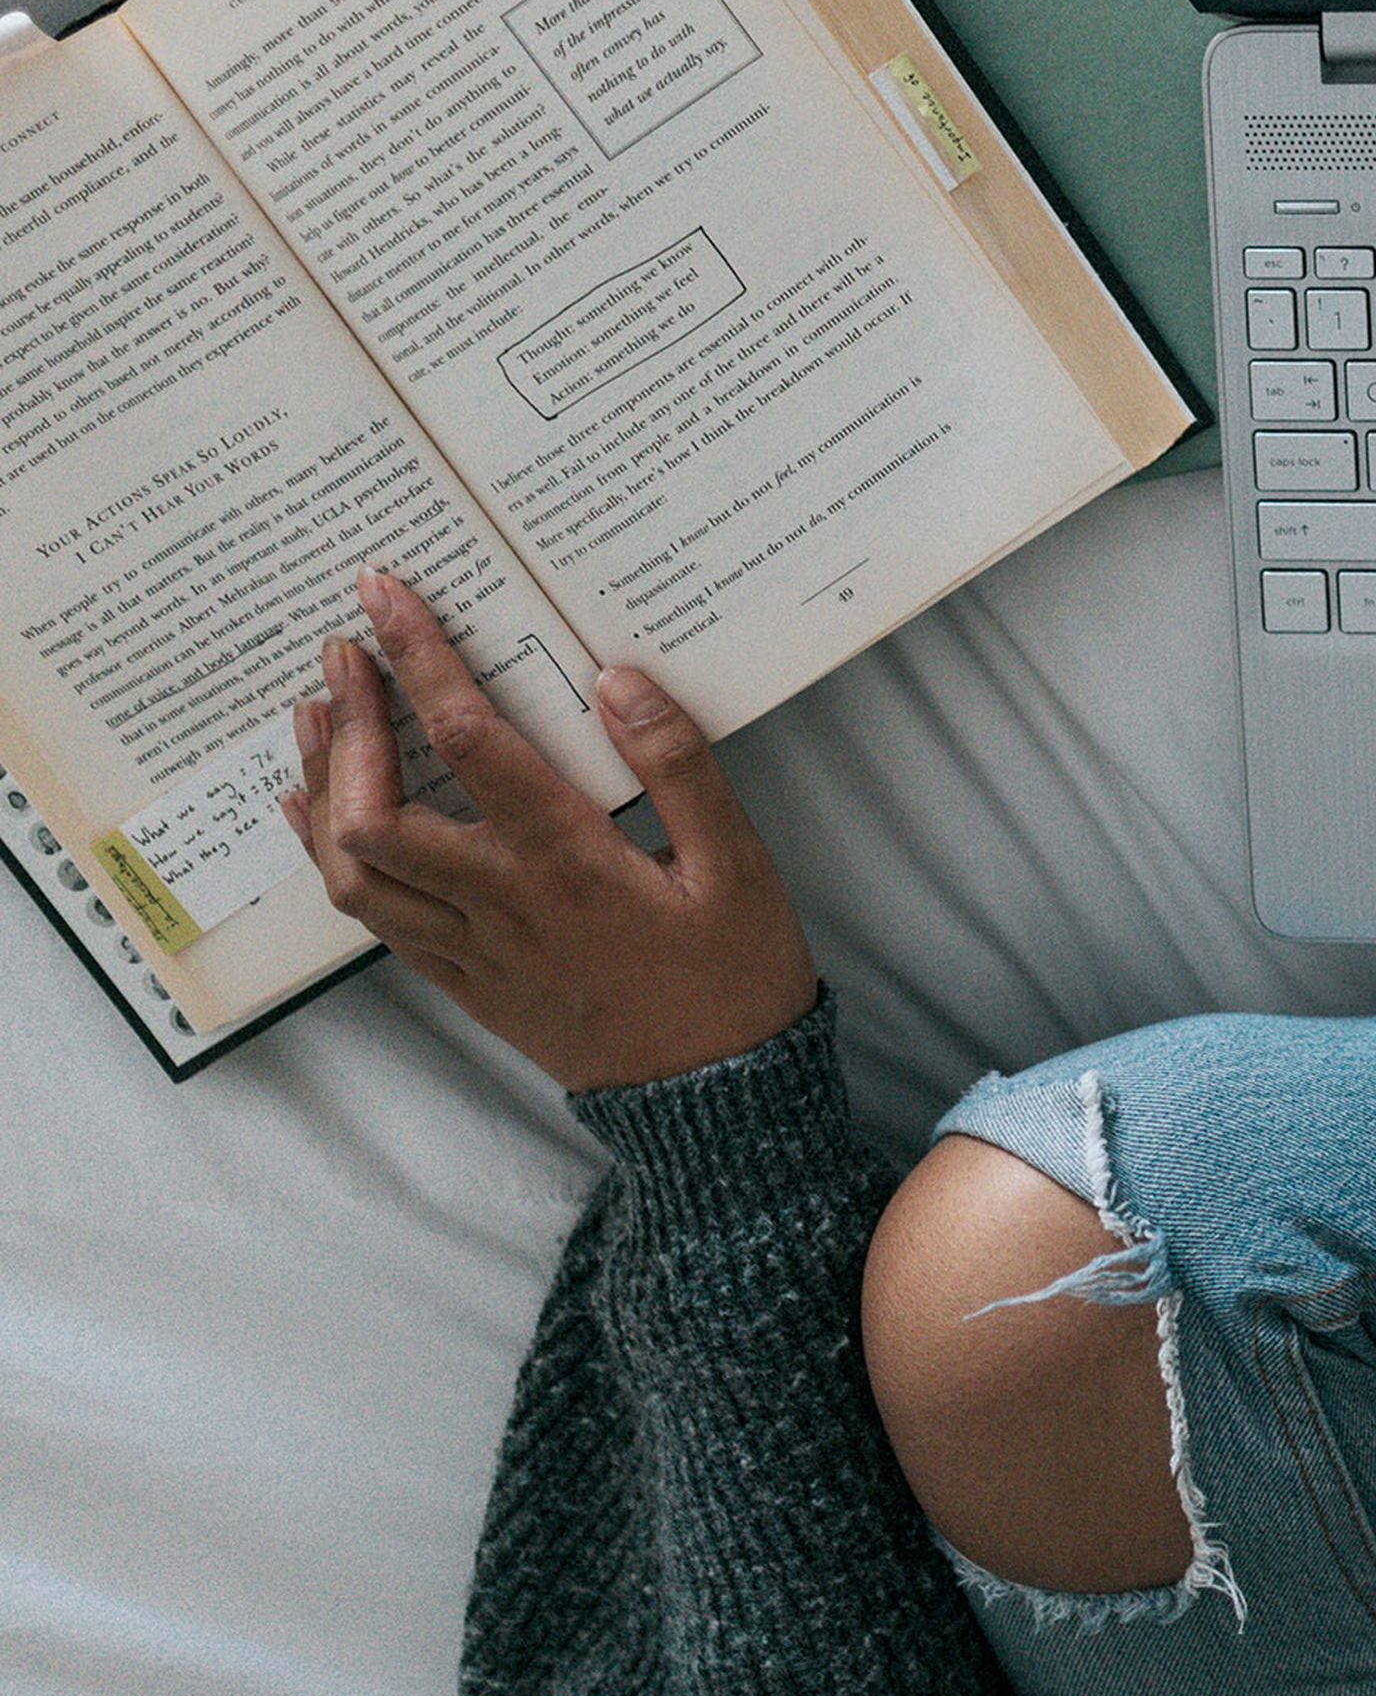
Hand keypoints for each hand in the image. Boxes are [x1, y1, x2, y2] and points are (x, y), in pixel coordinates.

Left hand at [285, 570, 817, 1093]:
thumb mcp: (737, 863)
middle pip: (373, 809)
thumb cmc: (733, 975)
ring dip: (323, 784)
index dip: (419, 660)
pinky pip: (371, 918)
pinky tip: (320, 817)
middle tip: (343, 653)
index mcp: (563, 860)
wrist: (714, 1098)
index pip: (466, 740)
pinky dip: (330, 857)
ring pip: (351, 868)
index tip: (387, 597)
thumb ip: (678, 766)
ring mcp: (470, 948)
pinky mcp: (464, 981)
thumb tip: (616, 680)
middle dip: (348, 722)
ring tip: (317, 717)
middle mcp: (497, 902)